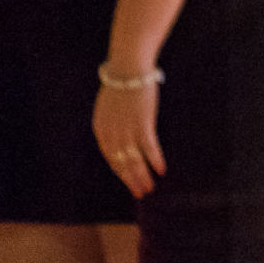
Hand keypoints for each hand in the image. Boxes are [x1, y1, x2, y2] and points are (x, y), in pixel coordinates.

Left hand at [92, 79, 165, 197]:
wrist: (127, 69)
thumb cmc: (121, 84)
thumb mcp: (109, 107)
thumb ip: (113, 123)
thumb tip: (121, 135)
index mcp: (102, 130)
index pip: (110, 158)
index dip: (120, 172)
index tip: (129, 182)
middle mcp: (112, 134)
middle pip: (121, 163)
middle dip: (131, 180)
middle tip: (140, 193)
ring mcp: (127, 130)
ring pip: (134, 160)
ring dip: (142, 176)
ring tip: (150, 187)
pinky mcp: (142, 124)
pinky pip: (149, 147)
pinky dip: (155, 160)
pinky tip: (161, 170)